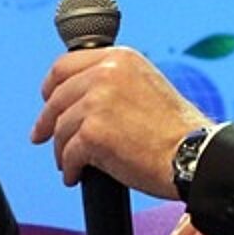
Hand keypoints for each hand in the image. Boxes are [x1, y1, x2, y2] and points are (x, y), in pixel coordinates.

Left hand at [31, 45, 211, 198]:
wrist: (193, 155)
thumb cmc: (174, 130)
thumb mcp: (145, 85)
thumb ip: (115, 82)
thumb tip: (79, 96)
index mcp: (120, 58)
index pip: (65, 65)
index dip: (51, 86)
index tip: (47, 100)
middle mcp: (106, 73)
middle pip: (56, 97)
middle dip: (47, 121)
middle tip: (40, 136)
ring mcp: (97, 102)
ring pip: (60, 128)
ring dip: (62, 150)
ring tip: (69, 164)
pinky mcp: (93, 133)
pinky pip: (68, 153)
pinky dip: (70, 168)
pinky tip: (75, 176)